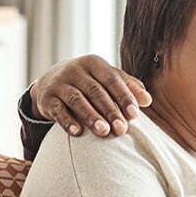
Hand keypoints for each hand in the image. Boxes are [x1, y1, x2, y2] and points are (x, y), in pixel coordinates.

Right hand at [30, 54, 151, 137]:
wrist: (51, 81)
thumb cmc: (88, 82)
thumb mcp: (105, 78)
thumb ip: (127, 86)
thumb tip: (148, 100)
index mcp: (94, 63)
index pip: (112, 79)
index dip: (124, 96)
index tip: (134, 115)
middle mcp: (76, 70)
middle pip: (96, 91)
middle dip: (110, 111)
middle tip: (121, 129)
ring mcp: (60, 83)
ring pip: (77, 100)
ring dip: (91, 116)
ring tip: (104, 131)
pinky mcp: (47, 98)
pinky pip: (58, 110)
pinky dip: (67, 121)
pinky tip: (77, 132)